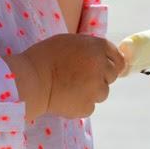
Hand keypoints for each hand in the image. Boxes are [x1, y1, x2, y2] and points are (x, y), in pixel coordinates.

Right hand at [3, 34, 125, 119]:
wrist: (31, 80)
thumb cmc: (45, 56)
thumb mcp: (70, 41)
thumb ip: (90, 48)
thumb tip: (104, 57)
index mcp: (98, 48)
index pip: (118, 58)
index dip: (111, 62)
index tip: (104, 67)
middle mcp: (102, 68)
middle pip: (111, 75)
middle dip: (100, 76)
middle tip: (81, 76)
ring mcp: (96, 90)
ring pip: (102, 92)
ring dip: (91, 91)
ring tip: (71, 87)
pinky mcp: (87, 107)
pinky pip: (90, 106)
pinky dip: (81, 103)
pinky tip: (66, 97)